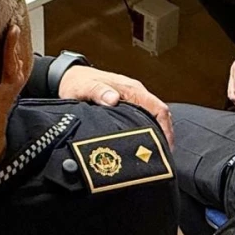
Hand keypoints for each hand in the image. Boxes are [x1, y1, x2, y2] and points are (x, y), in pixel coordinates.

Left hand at [58, 65, 173, 147]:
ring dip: (156, 134)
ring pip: (152, 117)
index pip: (158, 107)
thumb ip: (98, 91)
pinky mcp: (126, 103)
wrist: (69, 76)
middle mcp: (135, 92)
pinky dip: (147, 130)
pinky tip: (142, 143)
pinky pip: (143, 117)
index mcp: (130, 89)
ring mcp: (131, 98)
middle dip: (163, 135)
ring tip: (154, 155)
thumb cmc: (78, 82)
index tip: (165, 148)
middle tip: (161, 158)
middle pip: (159, 114)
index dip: (165, 129)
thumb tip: (113, 99)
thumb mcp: (84, 87)